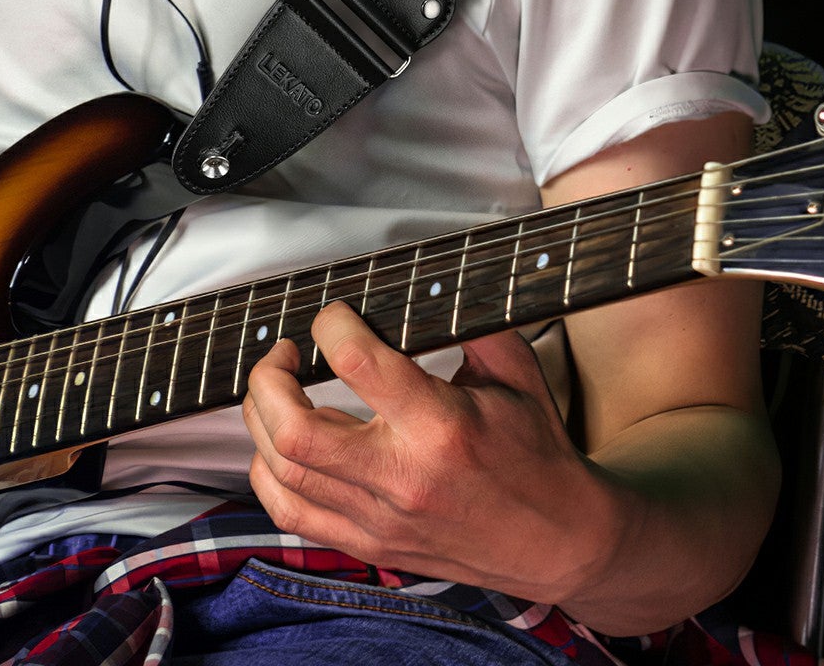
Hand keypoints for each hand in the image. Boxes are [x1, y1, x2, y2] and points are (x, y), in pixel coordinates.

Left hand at [242, 303, 616, 602]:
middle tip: (284, 353)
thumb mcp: (514, 370)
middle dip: (270, 379)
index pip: (355, 363)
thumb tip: (422, 280)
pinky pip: (292, 513)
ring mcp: (381, 518)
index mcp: (440, 426)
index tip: (333, 316)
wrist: (561, 542)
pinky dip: (268, 472)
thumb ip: (463, 319)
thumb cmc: (537, 453)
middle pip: (295, 431)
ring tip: (275, 390)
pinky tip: (279, 444)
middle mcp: (402, 478)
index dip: (331, 324)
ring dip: (262, 419)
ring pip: (282, 472)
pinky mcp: (372, 544)